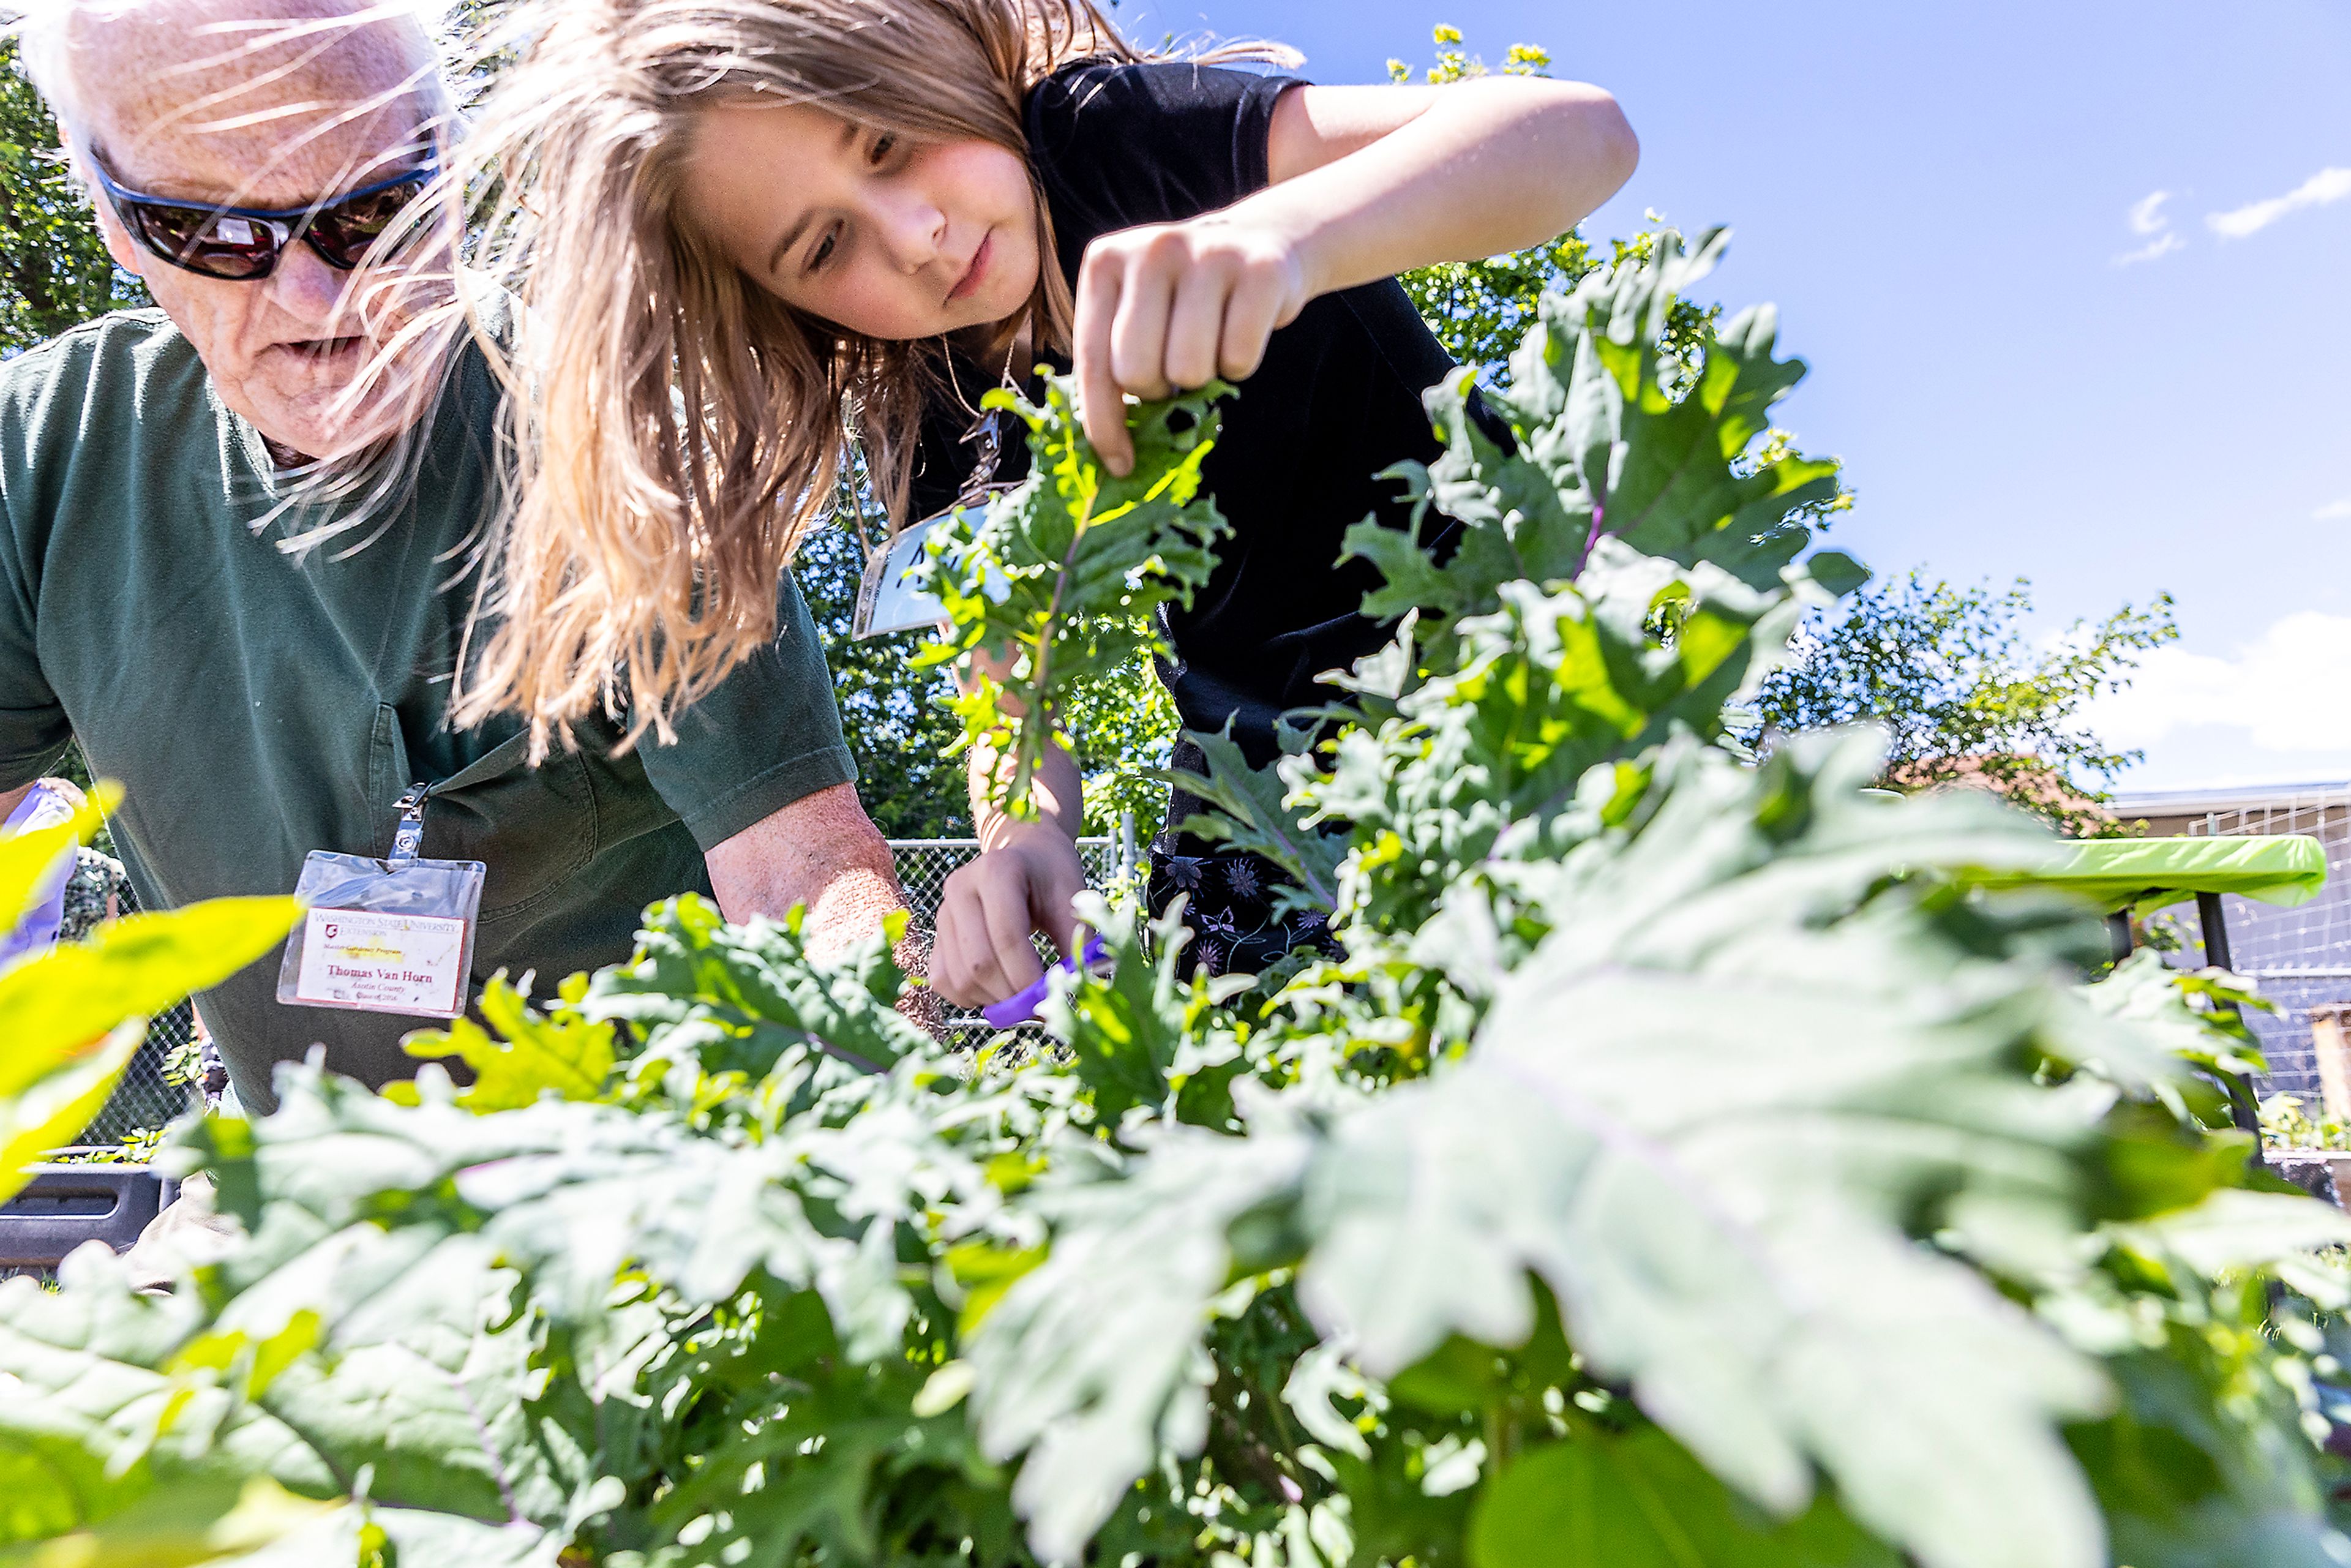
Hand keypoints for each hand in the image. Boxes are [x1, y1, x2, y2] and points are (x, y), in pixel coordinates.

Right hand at [932, 820, 1089, 1008]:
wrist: (1025, 855)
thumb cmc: (1051, 875)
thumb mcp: (1072, 897)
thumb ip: (1078, 939)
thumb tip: (1078, 986)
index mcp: (996, 870)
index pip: (1007, 937)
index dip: (1028, 977)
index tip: (1050, 999)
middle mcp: (960, 888)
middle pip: (978, 963)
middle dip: (1011, 995)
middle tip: (1039, 1007)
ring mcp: (943, 911)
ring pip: (959, 978)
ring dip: (992, 1000)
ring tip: (1021, 997)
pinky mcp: (937, 933)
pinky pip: (943, 980)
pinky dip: (969, 998)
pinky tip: (997, 990)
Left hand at [1072, 215, 1309, 475]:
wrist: (1261, 240)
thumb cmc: (1186, 298)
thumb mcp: (1137, 312)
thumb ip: (1112, 362)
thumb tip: (1111, 456)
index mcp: (1105, 262)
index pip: (1093, 361)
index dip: (1104, 425)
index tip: (1120, 465)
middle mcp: (1152, 249)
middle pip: (1138, 370)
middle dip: (1158, 390)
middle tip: (1175, 371)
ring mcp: (1207, 253)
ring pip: (1190, 370)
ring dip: (1204, 377)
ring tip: (1210, 343)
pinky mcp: (1261, 269)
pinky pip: (1239, 358)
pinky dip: (1241, 364)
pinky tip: (1241, 331)